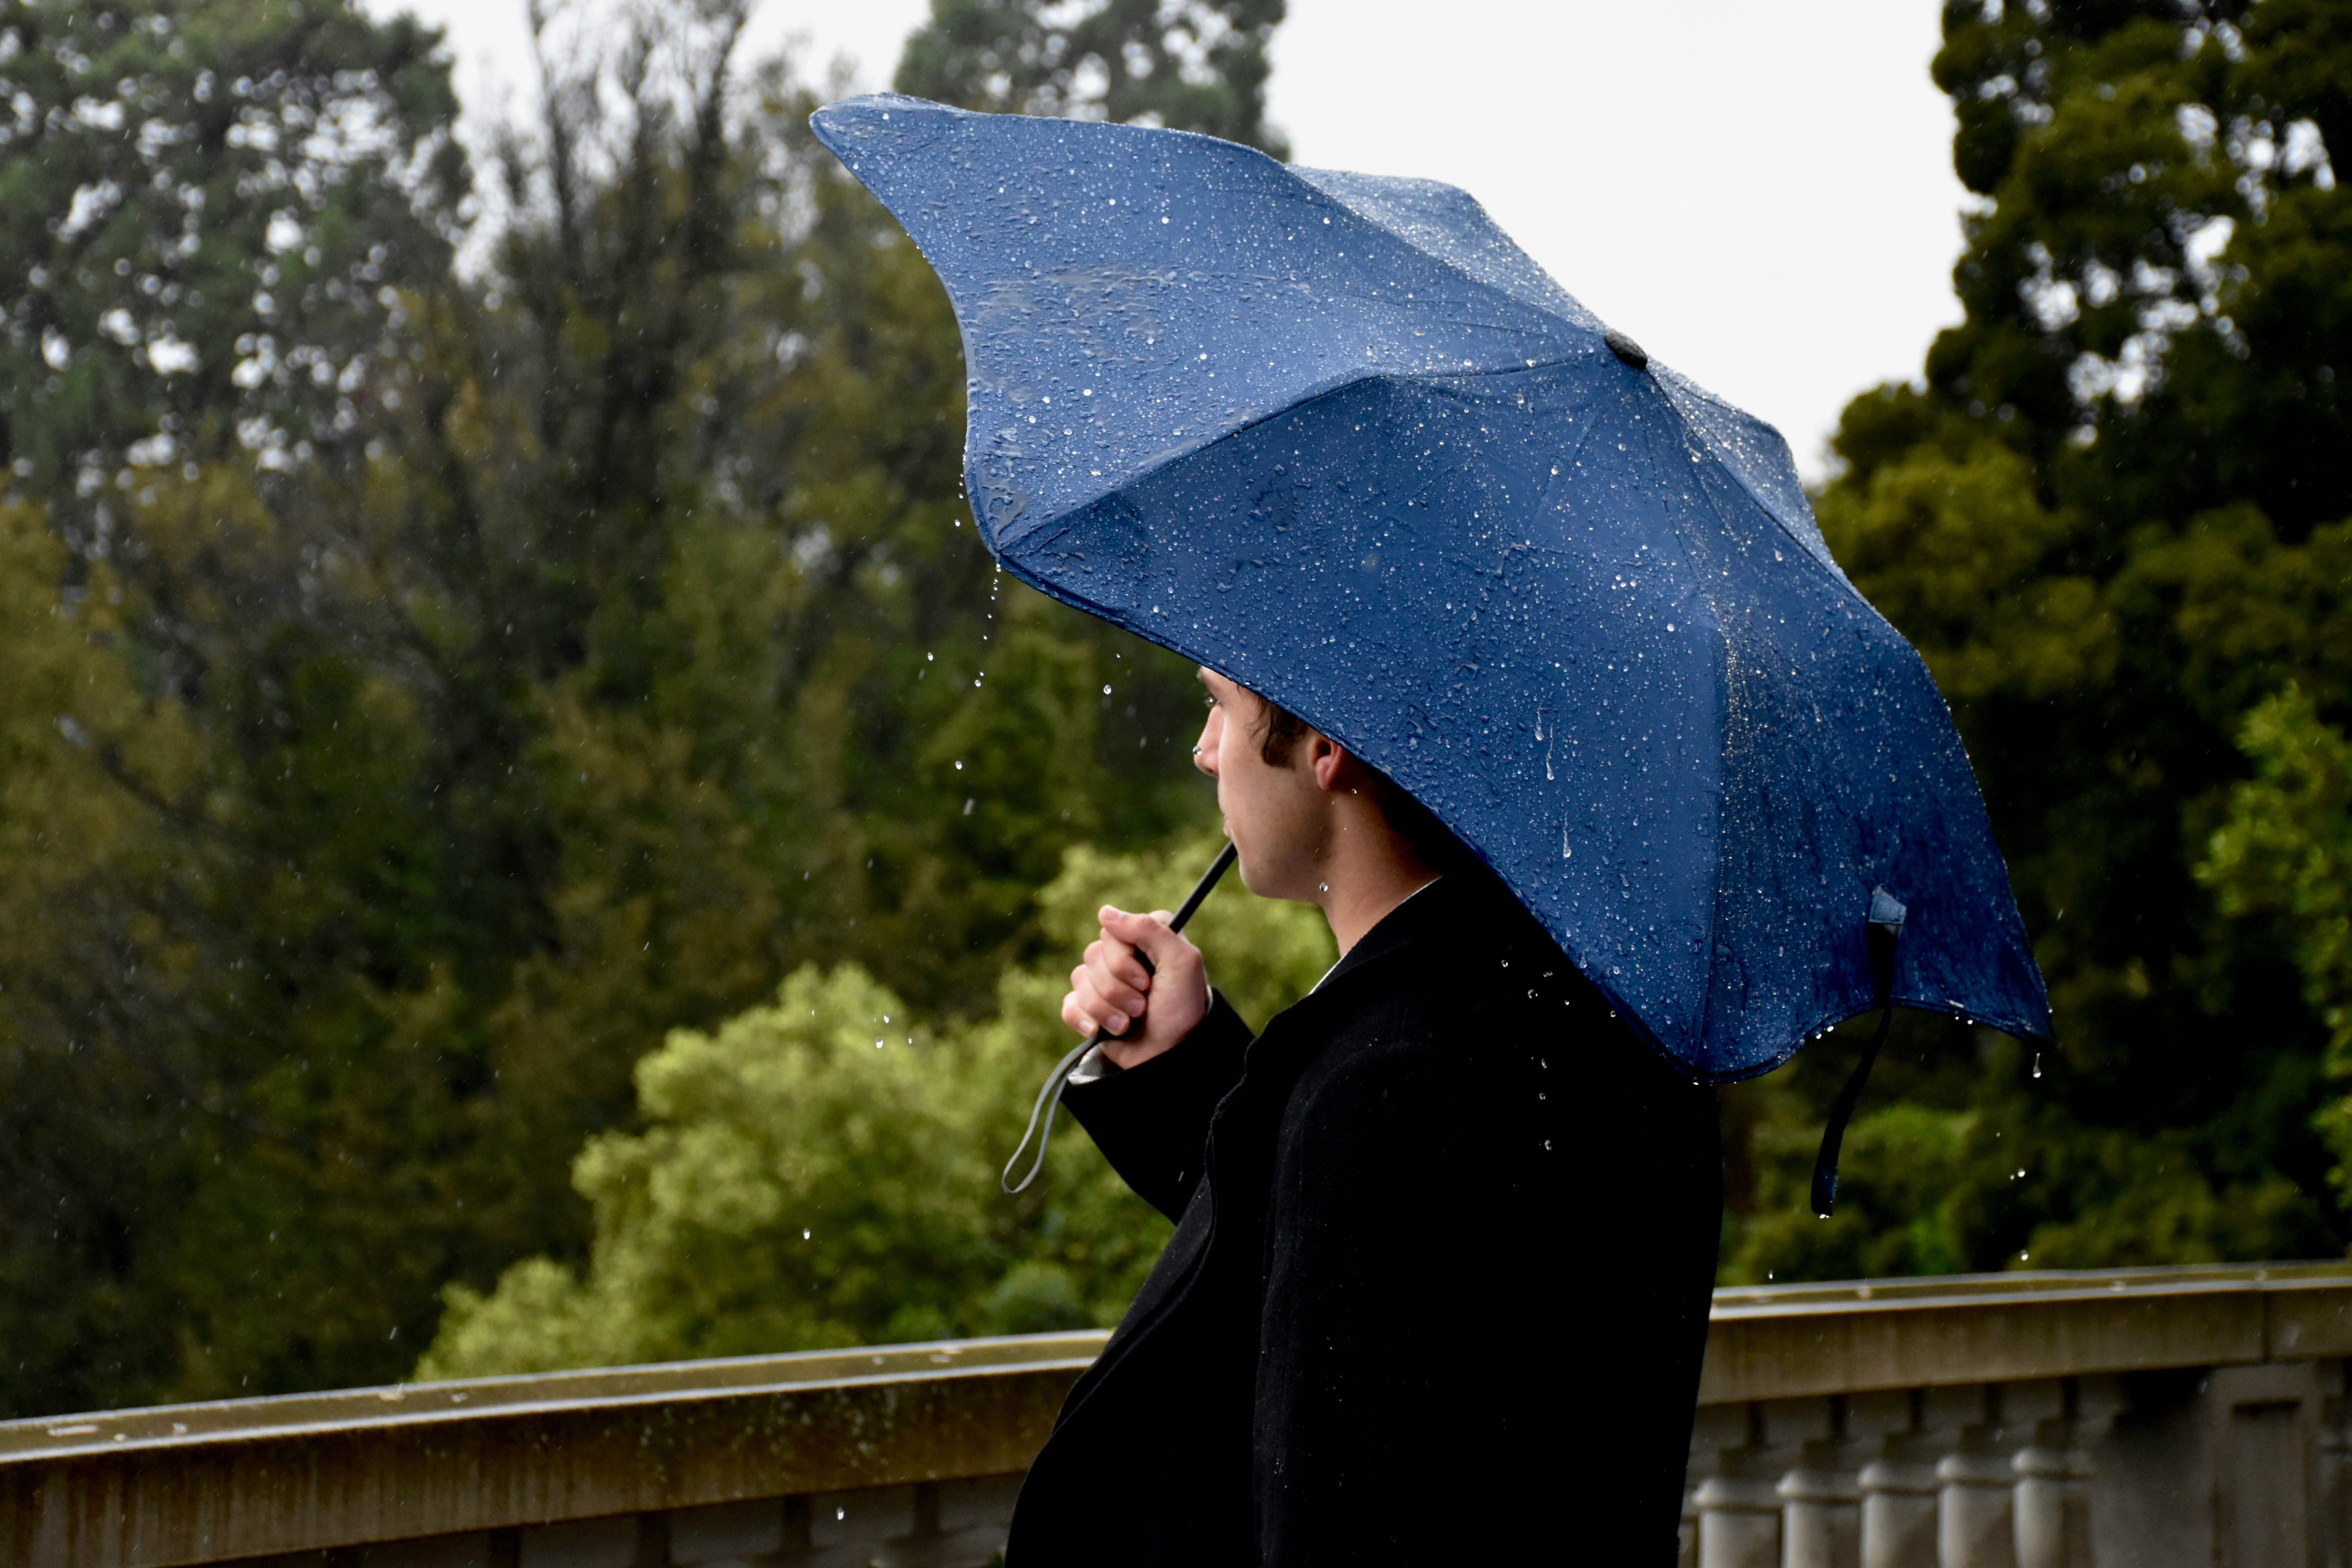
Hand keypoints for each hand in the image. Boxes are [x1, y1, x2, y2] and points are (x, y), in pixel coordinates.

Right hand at [1062, 905, 1210, 1068]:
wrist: (1170, 1058)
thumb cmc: (1182, 1010)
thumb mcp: (1181, 962)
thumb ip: (1149, 929)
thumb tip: (1104, 912)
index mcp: (1145, 940)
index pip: (1113, 931)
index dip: (1124, 958)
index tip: (1147, 979)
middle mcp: (1123, 956)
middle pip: (1093, 955)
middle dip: (1118, 988)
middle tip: (1143, 1005)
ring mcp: (1104, 983)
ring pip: (1079, 979)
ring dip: (1106, 1008)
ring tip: (1129, 1023)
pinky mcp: (1089, 1009)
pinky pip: (1068, 1004)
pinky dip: (1084, 1019)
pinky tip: (1100, 1031)